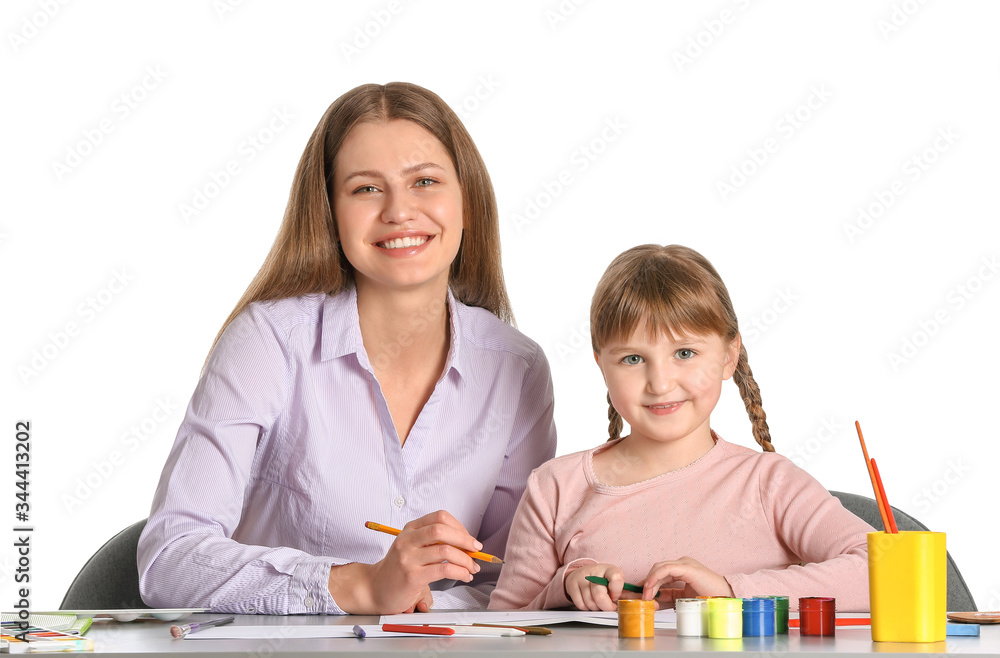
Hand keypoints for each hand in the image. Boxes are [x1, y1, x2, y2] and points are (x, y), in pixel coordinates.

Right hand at [328, 510, 481, 613]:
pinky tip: (464, 576)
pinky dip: (460, 572)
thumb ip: (434, 543)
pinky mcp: (412, 576)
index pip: (440, 517)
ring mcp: (408, 557)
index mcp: (410, 529)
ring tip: (472, 568)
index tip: (469, 540)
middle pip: (443, 530)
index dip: (460, 527)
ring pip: (446, 550)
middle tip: (476, 551)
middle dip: (465, 540)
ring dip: (466, 560)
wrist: (374, 589)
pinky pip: (444, 569)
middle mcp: (408, 540)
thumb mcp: (412, 548)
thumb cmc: (397, 570)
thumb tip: (468, 545)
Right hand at [564, 564, 634, 611]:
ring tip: (598, 602)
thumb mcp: (616, 581)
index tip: (615, 596)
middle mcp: (594, 571)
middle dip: (606, 606)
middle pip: (599, 596)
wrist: (584, 572)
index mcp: (609, 569)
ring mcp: (581, 577)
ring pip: (590, 602)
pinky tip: (590, 601)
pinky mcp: (572, 584)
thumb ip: (626, 592)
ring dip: (596, 608)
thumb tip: (640, 601)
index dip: (617, 592)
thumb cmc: (604, 580)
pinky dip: (587, 608)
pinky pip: (581, 605)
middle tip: (609, 606)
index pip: (616, 579)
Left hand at [640, 556, 732, 606]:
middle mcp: (683, 563)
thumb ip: (670, 594)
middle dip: (647, 583)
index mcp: (683, 568)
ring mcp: (685, 563)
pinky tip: (650, 587)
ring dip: (650, 582)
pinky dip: (655, 577)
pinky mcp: (687, 568)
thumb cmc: (709, 597)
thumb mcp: (683, 597)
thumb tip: (654, 597)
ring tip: (646, 596)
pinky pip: (666, 569)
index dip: (649, 582)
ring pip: (660, 568)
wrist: (726, 598)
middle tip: (641, 597)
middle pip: (658, 569)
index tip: (640, 593)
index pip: (660, 572)